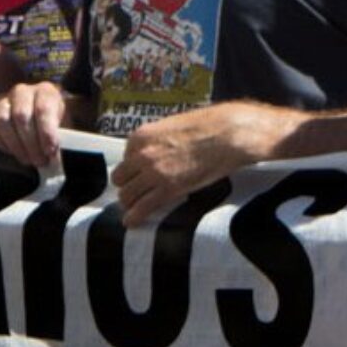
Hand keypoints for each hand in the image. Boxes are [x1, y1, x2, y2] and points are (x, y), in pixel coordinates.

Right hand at [0, 81, 65, 166]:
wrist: (32, 117)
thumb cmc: (49, 123)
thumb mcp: (60, 126)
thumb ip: (57, 139)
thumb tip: (53, 160)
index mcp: (44, 91)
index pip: (43, 108)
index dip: (47, 132)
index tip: (50, 151)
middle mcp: (22, 91)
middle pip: (21, 116)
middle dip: (31, 144)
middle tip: (38, 161)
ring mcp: (2, 100)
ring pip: (3, 120)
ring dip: (15, 145)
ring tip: (26, 159)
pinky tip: (9, 150)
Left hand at [112, 101, 279, 225]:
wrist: (226, 134)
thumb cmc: (207, 126)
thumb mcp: (173, 126)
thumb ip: (158, 140)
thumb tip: (155, 151)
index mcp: (142, 136)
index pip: (124, 157)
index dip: (133, 167)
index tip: (139, 174)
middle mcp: (143, 154)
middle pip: (120, 178)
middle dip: (128, 185)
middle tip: (137, 191)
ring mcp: (154, 173)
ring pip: (126, 195)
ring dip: (131, 202)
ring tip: (136, 207)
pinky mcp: (167, 189)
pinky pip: (141, 208)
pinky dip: (135, 217)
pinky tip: (134, 221)